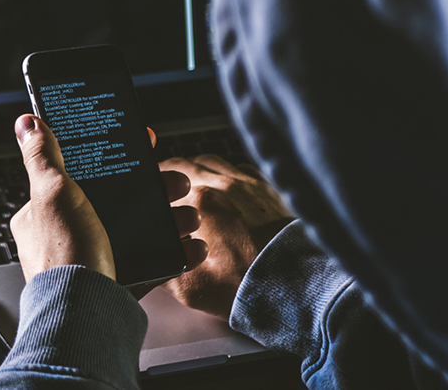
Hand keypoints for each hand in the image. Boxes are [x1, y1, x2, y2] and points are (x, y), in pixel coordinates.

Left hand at [9, 115, 207, 294]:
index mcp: (45, 213)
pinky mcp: (118, 282)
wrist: (83, 316)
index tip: (143, 147)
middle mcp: (68, 235)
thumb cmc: (63, 254)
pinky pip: (152, 262)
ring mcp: (95, 258)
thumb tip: (27, 123)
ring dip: (171, 220)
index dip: (113, 158)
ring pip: (140, 230)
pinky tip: (192, 245)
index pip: (81, 174)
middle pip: (118, 201)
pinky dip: (175, 254)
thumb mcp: (52, 193)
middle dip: (154, 190)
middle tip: (178, 183)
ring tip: (189, 217)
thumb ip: (43, 156)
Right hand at [159, 155, 293, 320]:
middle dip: (173, 172)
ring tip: (195, 184)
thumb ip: (162, 268)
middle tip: (167, 185)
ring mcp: (249, 183)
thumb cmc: (248, 287)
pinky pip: (241, 167)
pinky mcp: (269, 188)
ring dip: (199, 168)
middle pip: (188, 164)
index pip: (165, 178)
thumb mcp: (190, 288)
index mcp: (200, 202)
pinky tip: (228, 187)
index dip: (154, 184)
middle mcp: (224, 185)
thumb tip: (150, 258)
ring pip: (214, 160)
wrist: (297, 287)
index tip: (151, 191)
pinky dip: (228, 172)